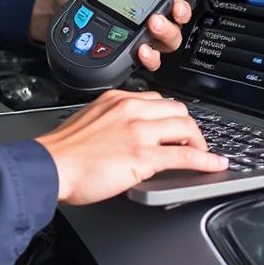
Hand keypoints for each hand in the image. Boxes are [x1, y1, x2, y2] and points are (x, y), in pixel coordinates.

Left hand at [28, 0, 190, 69]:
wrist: (54, 14)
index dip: (183, 0)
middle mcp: (146, 18)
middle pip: (176, 23)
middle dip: (175, 19)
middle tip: (160, 15)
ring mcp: (139, 38)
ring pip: (166, 43)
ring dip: (164, 36)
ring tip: (152, 29)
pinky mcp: (128, 54)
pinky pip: (147, 61)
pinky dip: (149, 59)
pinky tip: (142, 52)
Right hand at [36, 89, 228, 203]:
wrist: (49, 165)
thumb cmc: (62, 151)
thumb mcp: (89, 121)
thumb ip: (111, 120)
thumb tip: (126, 133)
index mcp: (117, 99)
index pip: (157, 100)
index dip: (172, 116)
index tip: (177, 127)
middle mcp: (131, 109)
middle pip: (178, 109)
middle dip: (190, 127)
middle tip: (193, 143)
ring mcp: (139, 132)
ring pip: (186, 128)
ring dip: (200, 143)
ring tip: (204, 155)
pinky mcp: (144, 157)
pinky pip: (185, 156)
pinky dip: (205, 160)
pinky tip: (214, 164)